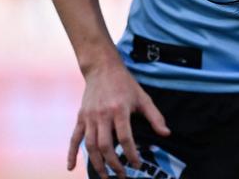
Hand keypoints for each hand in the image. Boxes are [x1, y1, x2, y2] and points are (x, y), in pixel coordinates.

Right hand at [68, 61, 169, 177]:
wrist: (102, 69)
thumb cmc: (126, 84)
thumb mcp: (143, 98)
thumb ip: (155, 117)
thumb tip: (166, 134)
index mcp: (120, 110)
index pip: (125, 137)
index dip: (131, 153)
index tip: (137, 164)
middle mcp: (102, 115)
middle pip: (105, 145)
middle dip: (114, 164)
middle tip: (122, 175)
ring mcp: (89, 117)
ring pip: (90, 145)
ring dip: (97, 163)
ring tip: (105, 176)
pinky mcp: (80, 118)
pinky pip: (74, 138)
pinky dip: (71, 153)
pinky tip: (72, 167)